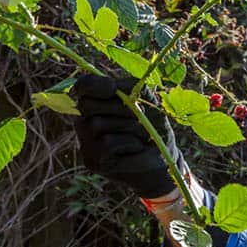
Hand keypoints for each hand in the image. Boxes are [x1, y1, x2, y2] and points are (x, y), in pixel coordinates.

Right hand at [71, 73, 185, 199]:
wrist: (163, 157)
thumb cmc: (152, 124)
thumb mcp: (143, 99)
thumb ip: (125, 87)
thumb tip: (110, 87)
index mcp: (94, 102)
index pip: (83, 85)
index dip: (94, 85)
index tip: (112, 89)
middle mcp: (83, 121)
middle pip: (87, 104)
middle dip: (118, 108)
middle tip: (139, 117)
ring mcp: (85, 142)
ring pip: (97, 124)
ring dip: (128, 126)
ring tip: (141, 134)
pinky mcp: (93, 161)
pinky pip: (107, 142)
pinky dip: (128, 142)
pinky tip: (136, 147)